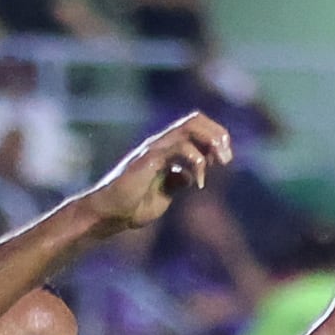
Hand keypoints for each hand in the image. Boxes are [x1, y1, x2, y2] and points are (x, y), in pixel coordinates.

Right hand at [80, 113, 237, 235]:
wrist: (108, 215)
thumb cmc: (130, 208)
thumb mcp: (164, 195)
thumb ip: (177, 182)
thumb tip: (190, 176)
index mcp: (165, 150)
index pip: (196, 127)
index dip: (215, 138)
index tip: (222, 162)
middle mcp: (160, 144)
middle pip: (196, 119)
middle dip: (217, 135)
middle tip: (226, 160)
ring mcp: (154, 148)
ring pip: (190, 126)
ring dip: (211, 142)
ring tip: (218, 163)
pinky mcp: (149, 158)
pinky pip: (179, 147)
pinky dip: (196, 161)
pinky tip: (198, 181)